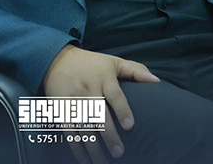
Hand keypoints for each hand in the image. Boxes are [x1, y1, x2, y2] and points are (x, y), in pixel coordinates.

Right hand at [42, 44, 159, 162]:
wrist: (56, 59)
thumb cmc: (90, 63)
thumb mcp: (113, 61)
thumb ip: (135, 70)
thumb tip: (156, 81)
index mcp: (103, 77)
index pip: (114, 95)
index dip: (122, 110)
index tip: (130, 125)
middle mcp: (87, 89)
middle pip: (98, 114)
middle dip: (108, 135)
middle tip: (119, 152)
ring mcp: (73, 100)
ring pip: (83, 127)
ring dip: (93, 147)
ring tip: (103, 162)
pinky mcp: (61, 109)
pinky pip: (68, 131)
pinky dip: (76, 147)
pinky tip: (85, 160)